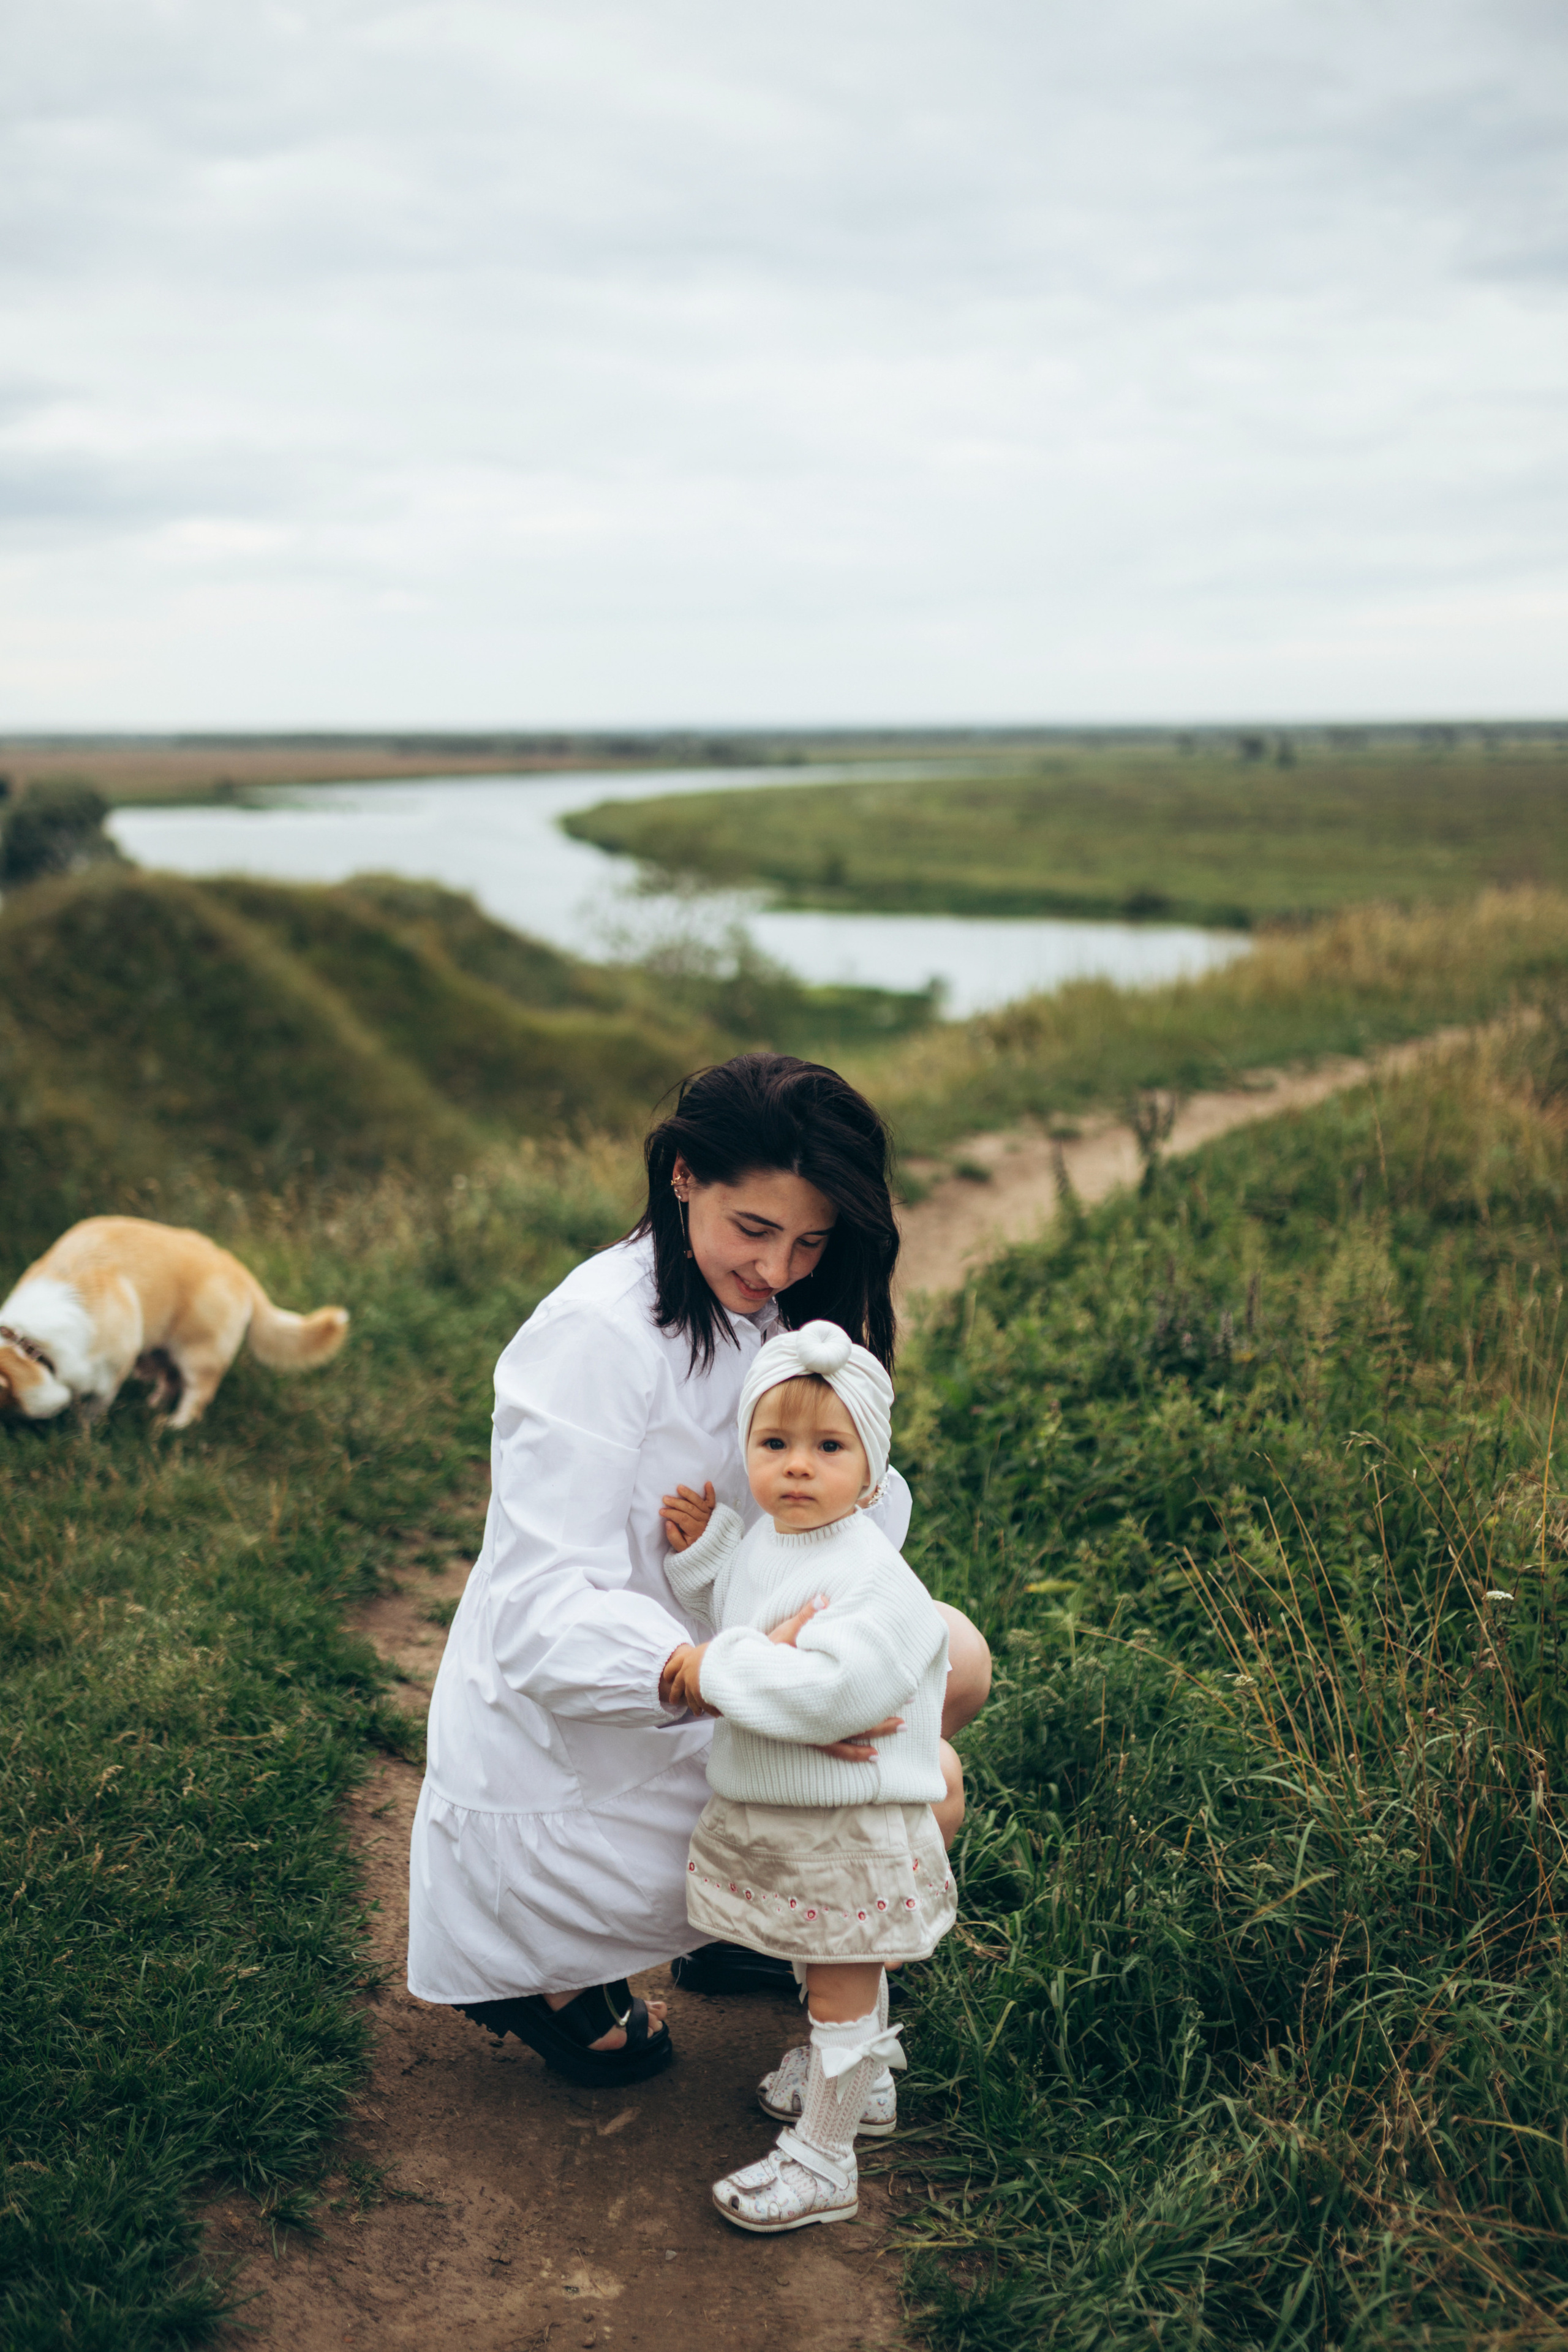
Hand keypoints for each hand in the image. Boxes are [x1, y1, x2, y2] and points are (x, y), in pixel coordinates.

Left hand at [659, 1641, 715, 1714]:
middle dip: (675, 1694)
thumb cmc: (721, 1651)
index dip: (669, 1672)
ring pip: (690, 1699)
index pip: (673, 1666)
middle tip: (673, 1700)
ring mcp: (691, 1684)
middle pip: (676, 1686)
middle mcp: (686, 1671)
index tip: (667, 1679)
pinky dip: (709, 1710)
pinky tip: (714, 1713)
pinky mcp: (698, 1695)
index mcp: (688, 1657)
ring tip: (697, 1712)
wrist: (725, 1658)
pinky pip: (702, 1705)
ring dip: (694, 1707)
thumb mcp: (711, 1649)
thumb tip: (710, 1657)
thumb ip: (705, 1656)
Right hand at [662, 1480, 716, 1552]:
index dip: (671, 1513)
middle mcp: (704, 1521)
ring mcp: (709, 1515)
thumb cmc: (693, 1548)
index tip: (661, 1511)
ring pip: (698, 1502)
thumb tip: (668, 1523)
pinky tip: (707, 1483)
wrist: (712, 1551)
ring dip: (689, 1494)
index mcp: (695, 1531)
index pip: (682, 1518)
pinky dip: (711, 1492)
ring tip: (679, 1487)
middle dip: (676, 1502)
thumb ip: (673, 1537)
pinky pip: (712, 1501)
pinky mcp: (713, 1511)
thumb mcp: (681, 1548)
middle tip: (665, 1498)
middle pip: (689, 1508)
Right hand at [762, 1597, 902, 1760]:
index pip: (847, 1691)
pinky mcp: (801, 1733)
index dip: (874, 1692)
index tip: (899, 1686)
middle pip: (850, 1720)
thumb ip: (804, 1619)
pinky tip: (871, 1755)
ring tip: (899, 1731)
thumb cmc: (756, 1656)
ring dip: (872, 1736)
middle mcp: (808, 1712)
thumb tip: (824, 1598)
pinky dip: (851, 1751)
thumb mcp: (780, 1635)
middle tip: (906, 1717)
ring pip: (843, 1739)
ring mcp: (805, 1726)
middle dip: (880, 1719)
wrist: (729, 1681)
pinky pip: (829, 1748)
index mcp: (807, 1686)